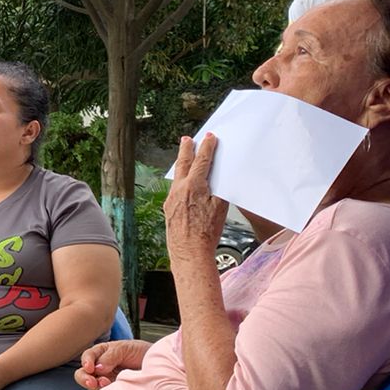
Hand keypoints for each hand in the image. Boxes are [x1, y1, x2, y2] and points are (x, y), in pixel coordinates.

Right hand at [75, 339, 150, 389]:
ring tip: (104, 385)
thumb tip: (97, 368)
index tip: (90, 368)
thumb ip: (110, 356)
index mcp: (101, 353)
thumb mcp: (126, 348)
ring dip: (94, 386)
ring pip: (91, 385)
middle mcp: (100, 368)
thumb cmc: (141, 353)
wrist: (159, 366)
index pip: (88, 357)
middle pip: (83, 373)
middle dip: (84, 378)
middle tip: (92, 382)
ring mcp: (105, 381)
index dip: (86, 362)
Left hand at [165, 133, 228, 265]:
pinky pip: (175, 188)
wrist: (189, 251)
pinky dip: (180, 179)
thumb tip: (218, 177)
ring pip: (177, 175)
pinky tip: (183, 181)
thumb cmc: (206, 233)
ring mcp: (172, 198)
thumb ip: (219, 188)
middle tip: (188, 139)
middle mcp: (179, 189)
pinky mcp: (169, 207)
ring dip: (182, 163)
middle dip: (187, 149)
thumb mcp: (220, 207)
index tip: (210, 138)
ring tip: (185, 155)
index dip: (207, 147)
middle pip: (183, 163)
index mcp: (194, 186)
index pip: (202, 161)